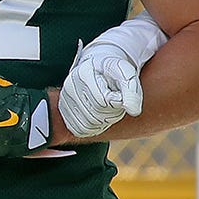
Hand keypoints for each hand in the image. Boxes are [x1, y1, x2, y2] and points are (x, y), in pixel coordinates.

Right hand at [57, 17, 166, 138]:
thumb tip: (134, 111)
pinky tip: (99, 115)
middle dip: (113, 113)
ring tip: (108, 106)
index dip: (117, 102)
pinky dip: (94, 127)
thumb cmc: (114, 71)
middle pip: (96, 115)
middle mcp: (70, 86)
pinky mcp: (63, 111)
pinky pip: (79, 129)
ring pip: (88, 124)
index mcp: (84, 73)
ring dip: (104, 121)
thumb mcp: (127, 74)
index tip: (120, 92)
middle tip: (117, 101)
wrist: (98, 68)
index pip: (103, 102)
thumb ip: (132, 91)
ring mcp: (64, 99)